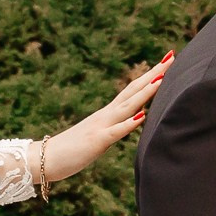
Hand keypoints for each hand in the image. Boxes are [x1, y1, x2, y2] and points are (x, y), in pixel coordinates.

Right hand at [42, 52, 173, 181]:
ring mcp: (101, 126)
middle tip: (171, 56)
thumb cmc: (70, 151)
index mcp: (107, 114)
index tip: (166, 60)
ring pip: (126, 106)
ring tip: (161, 78)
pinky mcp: (96, 142)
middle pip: (133, 90)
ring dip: (145, 92)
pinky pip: (114, 132)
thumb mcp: (98, 137)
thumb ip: (113, 128)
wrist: (44, 159)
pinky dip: (128, 123)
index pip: (132, 90)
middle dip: (153, 74)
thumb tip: (130, 122)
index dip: (150, 76)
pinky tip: (142, 115)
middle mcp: (106, 115)